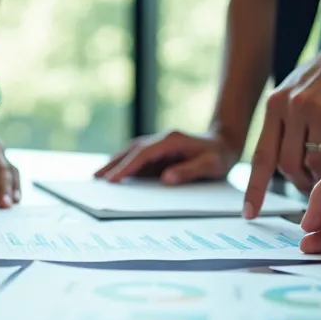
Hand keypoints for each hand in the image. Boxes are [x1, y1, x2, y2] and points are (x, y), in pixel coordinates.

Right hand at [95, 130, 241, 183]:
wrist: (225, 143)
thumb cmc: (219, 156)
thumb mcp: (211, 165)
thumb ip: (189, 171)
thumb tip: (166, 179)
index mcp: (171, 141)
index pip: (142, 155)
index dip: (126, 167)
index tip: (113, 180)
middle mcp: (161, 139)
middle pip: (131, 151)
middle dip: (113, 164)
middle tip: (95, 178)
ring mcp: (158, 144)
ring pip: (131, 152)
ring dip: (114, 162)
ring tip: (98, 176)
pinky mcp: (158, 151)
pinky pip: (137, 157)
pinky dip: (123, 163)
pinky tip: (114, 173)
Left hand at [244, 22, 320, 217]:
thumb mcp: (296, 90)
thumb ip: (285, 122)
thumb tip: (279, 164)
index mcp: (276, 104)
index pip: (261, 156)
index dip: (254, 189)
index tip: (248, 215)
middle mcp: (293, 106)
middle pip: (288, 165)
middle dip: (300, 185)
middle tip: (314, 189)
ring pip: (316, 163)